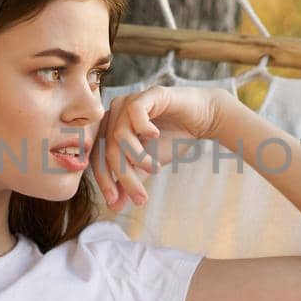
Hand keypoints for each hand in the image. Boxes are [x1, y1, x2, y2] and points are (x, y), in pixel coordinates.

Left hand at [91, 85, 225, 212]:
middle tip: (141, 197)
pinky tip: (155, 137)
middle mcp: (114, 114)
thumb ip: (130, 180)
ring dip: (138, 158)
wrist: (202, 119)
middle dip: (124, 177)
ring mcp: (130, 101)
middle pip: (109, 149)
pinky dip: (143, 128)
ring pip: (120, 135)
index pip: (98, 157)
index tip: (114, 203)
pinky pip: (135, 112)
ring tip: (155, 169)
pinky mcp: (148, 94)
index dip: (104, 181)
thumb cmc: (172, 138)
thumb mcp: (147, 165)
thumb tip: (114, 207)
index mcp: (109, 129)